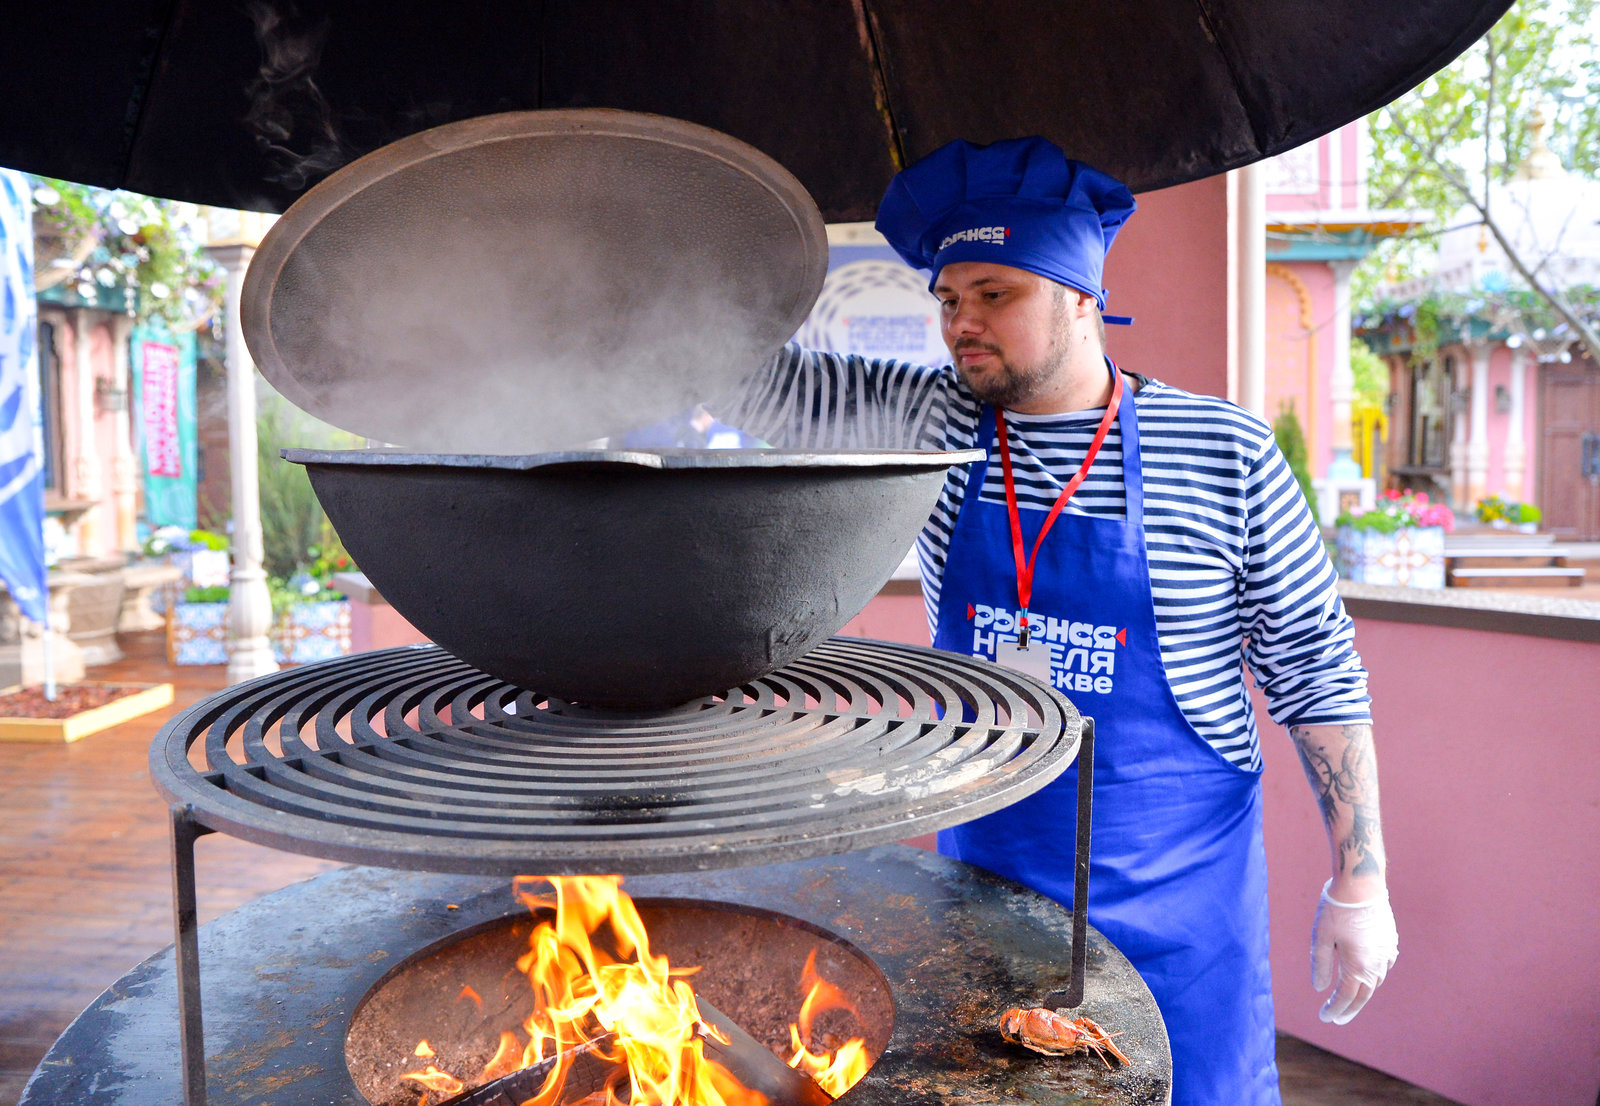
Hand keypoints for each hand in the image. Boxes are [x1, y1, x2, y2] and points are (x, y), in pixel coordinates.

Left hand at [1310, 879, 1397, 1024]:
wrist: (1362, 884)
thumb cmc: (1336, 909)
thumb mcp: (1320, 937)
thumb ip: (1320, 965)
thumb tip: (1320, 989)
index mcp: (1358, 966)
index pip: (1345, 997)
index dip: (1334, 1010)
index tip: (1324, 1018)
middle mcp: (1376, 964)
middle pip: (1363, 995)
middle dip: (1349, 1009)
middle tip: (1338, 1019)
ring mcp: (1386, 953)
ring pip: (1375, 982)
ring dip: (1362, 994)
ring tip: (1349, 1000)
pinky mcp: (1390, 942)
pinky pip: (1383, 967)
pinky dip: (1373, 977)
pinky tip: (1366, 977)